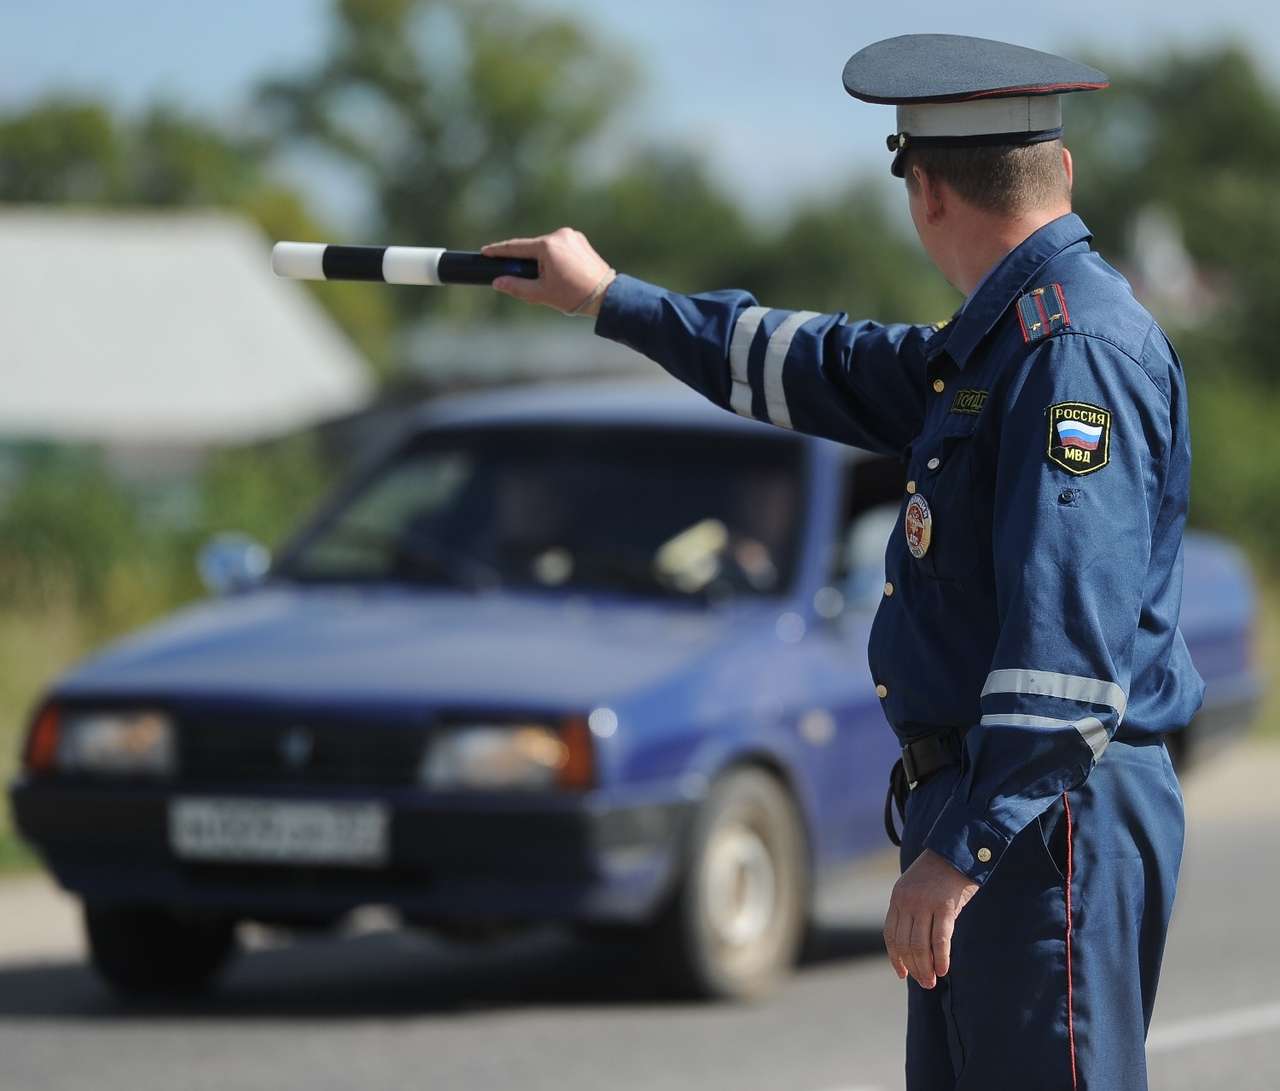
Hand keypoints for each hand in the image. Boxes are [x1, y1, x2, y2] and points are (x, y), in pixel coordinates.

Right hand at [482, 228, 615, 314]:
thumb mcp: (540, 293)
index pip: (516, 247)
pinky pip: (560, 247)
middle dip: (525, 261)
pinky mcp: (581, 240)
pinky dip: (554, 258)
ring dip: (542, 260)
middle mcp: (560, 235)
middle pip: (533, 248)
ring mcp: (572, 236)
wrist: (606, 295)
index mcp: (548, 245)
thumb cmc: (573, 295)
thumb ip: (516, 286)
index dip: (499, 251)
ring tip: (551, 282)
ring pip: (547, 248)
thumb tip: (497, 282)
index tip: (485, 251)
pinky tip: (560, 274)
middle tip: (524, 279)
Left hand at [883, 848, 978, 988]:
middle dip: (913, 967)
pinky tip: (943, 970)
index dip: (895, 957)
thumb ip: (912, 910)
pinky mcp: (944, 906)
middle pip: (904, 944)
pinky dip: (941, 958)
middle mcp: (907, 901)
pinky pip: (940, 939)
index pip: (890, 935)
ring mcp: (924, 903)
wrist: (957, 850)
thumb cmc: (940, 872)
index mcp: (898, 897)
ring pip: (920, 945)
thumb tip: (914, 944)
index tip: (902, 973)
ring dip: (925, 967)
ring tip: (932, 981)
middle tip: (924, 982)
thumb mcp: (917, 887)